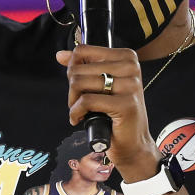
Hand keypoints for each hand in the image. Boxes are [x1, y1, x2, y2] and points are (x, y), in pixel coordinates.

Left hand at [55, 45, 160, 181]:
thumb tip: (61, 54)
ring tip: (81, 111)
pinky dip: (76, 112)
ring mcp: (131, 85)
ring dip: (73, 102)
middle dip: (72, 89)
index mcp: (127, 57)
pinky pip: (86, 101)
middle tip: (79, 103)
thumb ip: (82, 67)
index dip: (72, 70)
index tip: (78, 85)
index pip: (83, 51)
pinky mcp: (126, 104)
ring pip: (79, 83)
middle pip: (78, 69)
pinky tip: (79, 119)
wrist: (133, 143)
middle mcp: (131, 67)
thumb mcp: (100, 85)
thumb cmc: (116, 114)